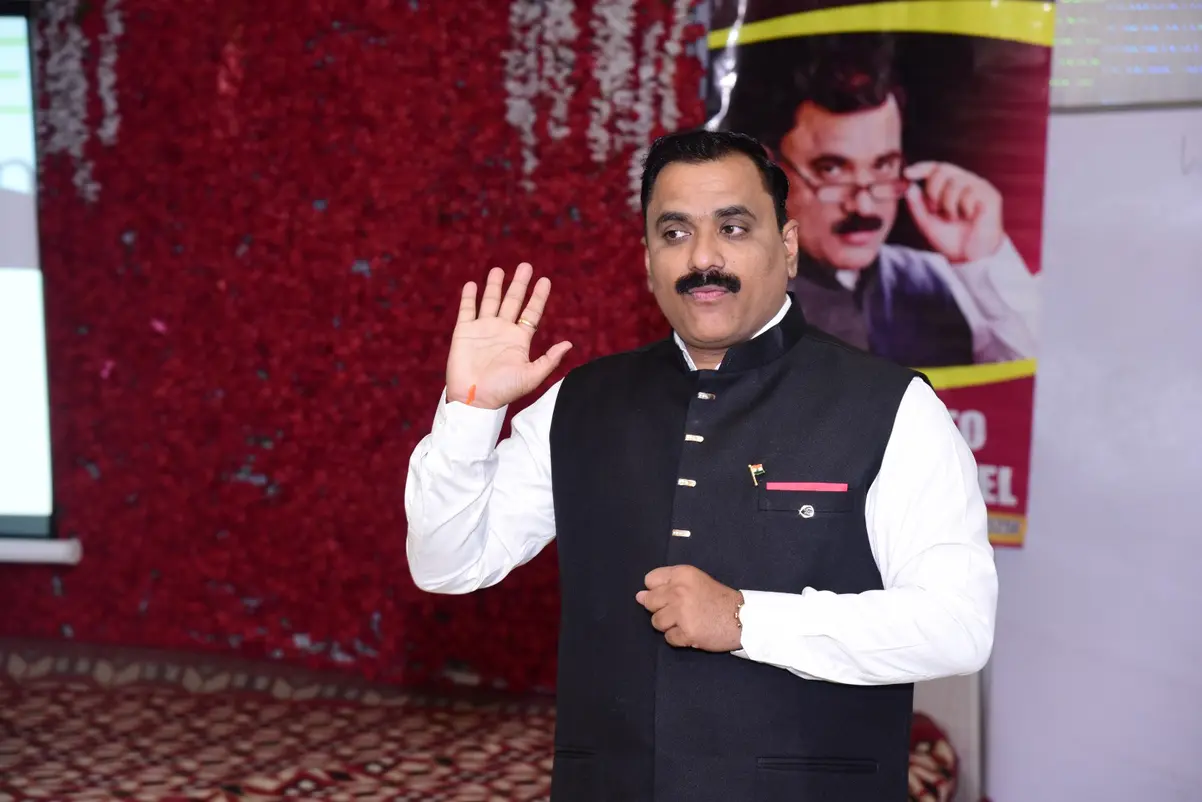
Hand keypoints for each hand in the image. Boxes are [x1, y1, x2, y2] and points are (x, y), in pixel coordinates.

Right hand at [446, 263, 571, 409]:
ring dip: (494, 286)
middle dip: (519, 284)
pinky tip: (473, 284)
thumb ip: (549, 360)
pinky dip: (469, 297)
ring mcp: (482, 330)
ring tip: (499, 270)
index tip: (545, 281)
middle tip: (526, 266)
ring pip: (490, 302)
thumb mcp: (531, 376)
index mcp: (519, 340)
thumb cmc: (503, 391)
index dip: (538, 297)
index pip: (531, 313)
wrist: (474, 399)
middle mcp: (502, 331)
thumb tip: (569, 344)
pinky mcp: (464, 332)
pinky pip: (467, 310)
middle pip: (513, 302)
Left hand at [635, 565, 742, 651]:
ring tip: (687, 622)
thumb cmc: (719, 599)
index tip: (671, 596)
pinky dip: (679, 638)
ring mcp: (681, 612)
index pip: (650, 580)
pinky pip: (669, 638)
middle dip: (661, 609)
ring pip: (656, 622)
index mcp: (681, 574)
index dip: (657, 590)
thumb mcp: (696, 581)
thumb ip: (668, 585)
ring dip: (669, 625)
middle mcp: (678, 590)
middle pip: (649, 602)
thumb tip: (639, 596)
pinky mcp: (687, 632)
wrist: (743, 619)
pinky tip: (692, 632)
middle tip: (681, 611)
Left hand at [904, 162, 1003, 263]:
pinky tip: (968, 217)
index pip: (935, 168)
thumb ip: (916, 206)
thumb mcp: (926, 222)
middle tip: (935, 210)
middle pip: (943, 170)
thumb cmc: (950, 238)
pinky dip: (963, 208)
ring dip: (948, 204)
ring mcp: (978, 187)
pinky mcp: (990, 195)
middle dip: (933, 191)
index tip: (907, 174)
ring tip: (954, 217)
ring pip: (955, 182)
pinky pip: (970, 192)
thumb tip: (909, 187)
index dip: (921, 168)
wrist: (969, 256)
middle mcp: (965, 182)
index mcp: (950, 186)